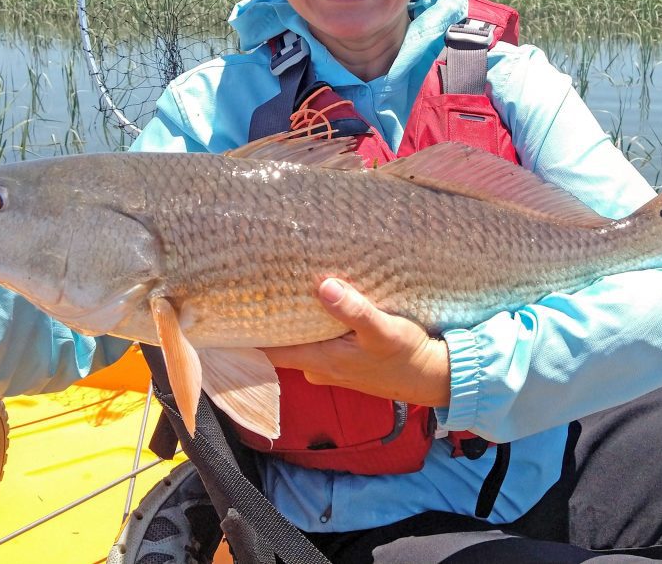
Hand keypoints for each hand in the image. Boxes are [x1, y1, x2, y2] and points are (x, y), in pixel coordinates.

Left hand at [264, 278, 449, 406]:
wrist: (432, 377)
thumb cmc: (406, 356)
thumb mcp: (383, 330)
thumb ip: (353, 310)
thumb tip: (323, 286)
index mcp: (319, 361)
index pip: (268, 351)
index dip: (246, 334)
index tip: (229, 310)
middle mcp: (318, 367)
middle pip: (279, 344)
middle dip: (267, 319)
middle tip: (253, 285)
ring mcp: (329, 365)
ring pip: (298, 341)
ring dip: (290, 320)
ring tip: (279, 286)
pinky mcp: (343, 360)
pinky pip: (315, 341)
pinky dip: (309, 324)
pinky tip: (313, 302)